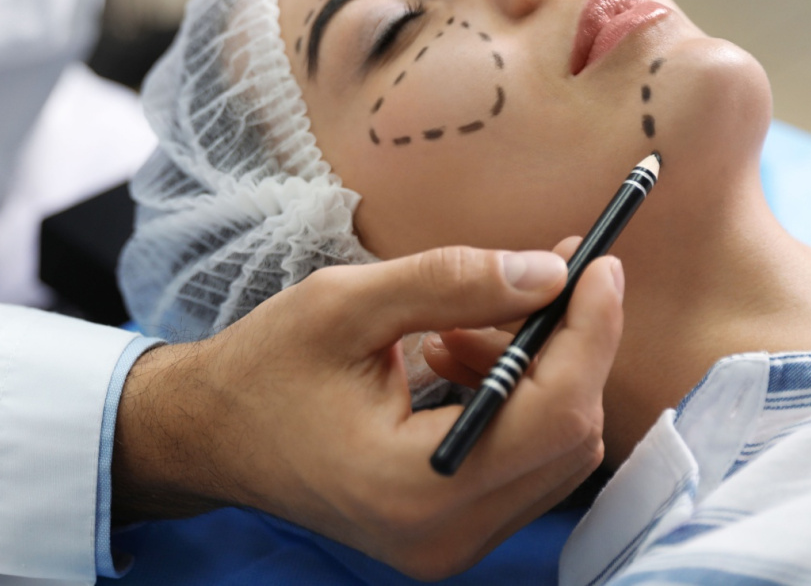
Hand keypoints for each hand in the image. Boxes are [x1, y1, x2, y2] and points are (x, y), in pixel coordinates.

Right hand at [112, 242, 622, 580]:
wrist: (211, 435)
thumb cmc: (264, 367)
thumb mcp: (347, 303)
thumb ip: (452, 282)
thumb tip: (550, 271)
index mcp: (413, 484)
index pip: (552, 413)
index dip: (588, 332)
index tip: (599, 264)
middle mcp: (443, 536)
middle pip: (569, 438)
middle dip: (567, 347)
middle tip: (539, 278)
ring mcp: (447, 546)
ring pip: (554, 454)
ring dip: (534, 374)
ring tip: (460, 328)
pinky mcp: (446, 535)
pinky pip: (521, 467)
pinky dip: (512, 404)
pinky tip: (453, 361)